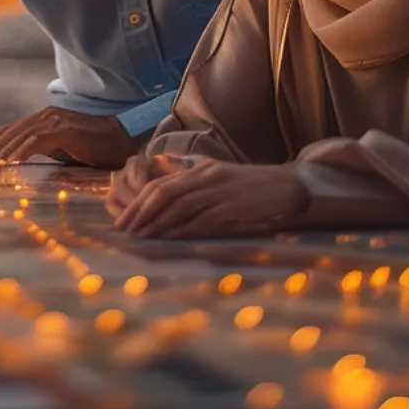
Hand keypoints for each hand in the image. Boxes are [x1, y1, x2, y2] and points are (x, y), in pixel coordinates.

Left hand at [0, 106, 136, 169]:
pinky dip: (19, 153)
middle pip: (8, 133)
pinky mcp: (64, 130)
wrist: (124, 139)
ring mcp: (54, 121)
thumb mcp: (63, 149)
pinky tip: (8, 165)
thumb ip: (44, 151)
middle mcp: (45, 116)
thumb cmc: (96, 148)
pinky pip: (36, 141)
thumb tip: (22, 165)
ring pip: (18, 137)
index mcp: (42, 120)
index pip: (9, 132)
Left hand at [108, 157, 307, 237]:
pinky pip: (204, 218)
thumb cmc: (249, 187)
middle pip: (164, 193)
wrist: (286, 187)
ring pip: (180, 206)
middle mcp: (205, 176)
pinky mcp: (234, 205)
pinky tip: (171, 239)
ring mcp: (219, 190)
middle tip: (124, 232)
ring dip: (157, 223)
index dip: (137, 203)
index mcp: (198, 169)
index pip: (159, 185)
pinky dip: (185, 228)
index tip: (122, 221)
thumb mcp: (217, 178)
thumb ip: (191, 181)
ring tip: (140, 238)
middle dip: (140, 213)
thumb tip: (163, 188)